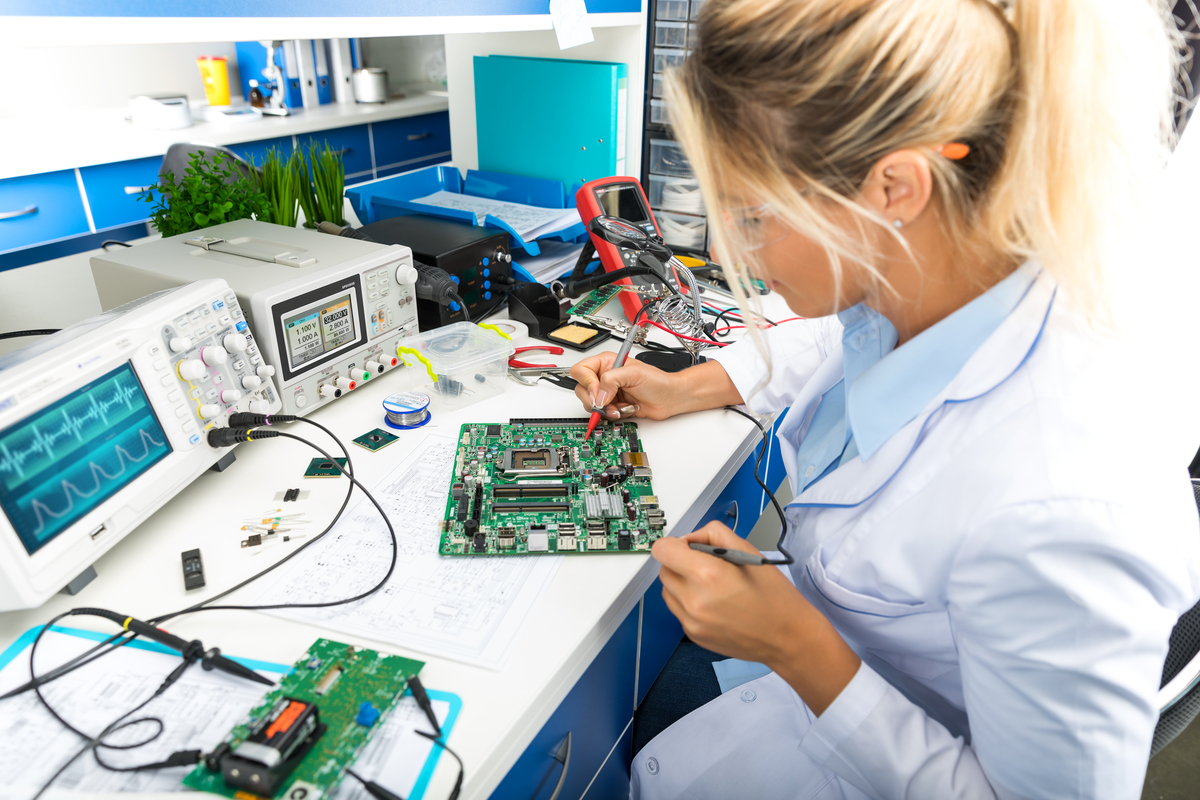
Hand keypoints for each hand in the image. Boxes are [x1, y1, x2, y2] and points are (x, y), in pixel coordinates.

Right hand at [570, 354, 743, 420]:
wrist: (670, 399)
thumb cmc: (658, 382)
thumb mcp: (633, 374)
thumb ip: (611, 380)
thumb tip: (598, 395)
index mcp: (607, 363)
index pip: (581, 370)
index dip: (587, 383)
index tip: (598, 392)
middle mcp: (605, 378)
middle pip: (582, 390)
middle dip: (595, 400)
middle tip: (607, 404)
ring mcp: (608, 393)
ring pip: (591, 405)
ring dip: (606, 410)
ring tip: (621, 408)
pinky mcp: (613, 407)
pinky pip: (603, 415)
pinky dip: (614, 415)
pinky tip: (626, 410)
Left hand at [653, 522, 808, 663]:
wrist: (787, 636)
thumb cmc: (774, 596)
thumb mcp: (747, 550)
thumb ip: (713, 535)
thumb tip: (690, 538)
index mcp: (707, 574)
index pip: (662, 550)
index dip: (674, 544)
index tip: (687, 547)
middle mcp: (694, 600)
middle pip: (664, 570)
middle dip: (680, 563)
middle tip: (706, 566)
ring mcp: (692, 621)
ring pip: (668, 591)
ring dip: (682, 583)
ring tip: (712, 586)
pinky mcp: (693, 635)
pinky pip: (678, 610)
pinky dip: (689, 603)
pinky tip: (714, 603)